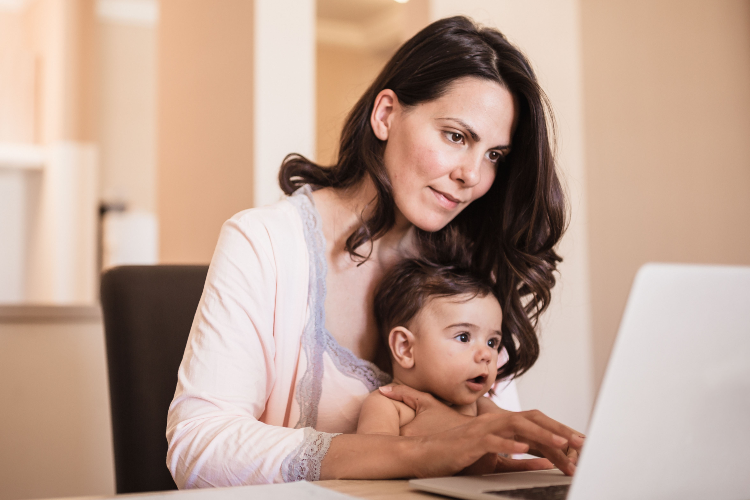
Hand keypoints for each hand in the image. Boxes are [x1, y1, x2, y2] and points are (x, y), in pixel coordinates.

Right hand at [380, 385, 584, 475]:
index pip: (536, 424)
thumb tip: (546, 462)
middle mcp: (494, 422)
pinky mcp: (470, 442)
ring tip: (562, 444)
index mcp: (502, 425)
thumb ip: (520, 459)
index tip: (580, 444)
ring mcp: (482, 430)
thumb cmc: (458, 456)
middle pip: (532, 420)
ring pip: (517, 427)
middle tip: (581, 443)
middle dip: (558, 430)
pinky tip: (524, 450)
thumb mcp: (494, 460)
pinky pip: (493, 441)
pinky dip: (509, 445)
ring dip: (541, 435)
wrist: (425, 454)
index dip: (559, 431)